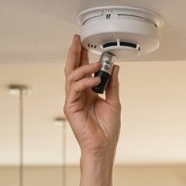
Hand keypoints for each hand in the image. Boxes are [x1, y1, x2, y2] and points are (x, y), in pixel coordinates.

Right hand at [63, 34, 120, 158]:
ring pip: (72, 76)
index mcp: (88, 92)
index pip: (82, 69)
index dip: (82, 55)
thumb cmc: (107, 129)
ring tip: (97, 65)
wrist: (104, 145)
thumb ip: (113, 84)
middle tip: (77, 39)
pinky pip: (74, 88)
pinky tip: (95, 80)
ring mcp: (73, 100)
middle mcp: (78, 94)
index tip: (84, 42)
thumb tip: (115, 68)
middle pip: (72, 68)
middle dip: (74, 52)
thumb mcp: (114, 101)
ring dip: (84, 67)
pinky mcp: (70, 107)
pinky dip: (85, 82)